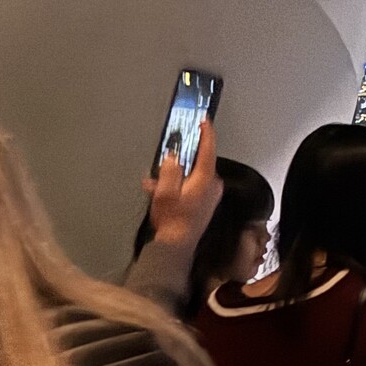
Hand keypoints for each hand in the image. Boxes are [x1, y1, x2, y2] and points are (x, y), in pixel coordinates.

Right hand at [140, 118, 223, 253]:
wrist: (177, 245)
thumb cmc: (172, 218)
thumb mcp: (165, 192)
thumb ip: (169, 171)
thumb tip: (173, 157)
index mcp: (206, 178)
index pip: (209, 149)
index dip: (206, 133)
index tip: (205, 121)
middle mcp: (213, 185)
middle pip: (197, 164)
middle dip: (178, 162)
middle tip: (162, 163)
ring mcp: (210, 195)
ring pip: (191, 177)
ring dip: (173, 177)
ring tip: (152, 183)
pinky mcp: (205, 204)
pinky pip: (191, 188)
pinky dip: (176, 187)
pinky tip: (157, 192)